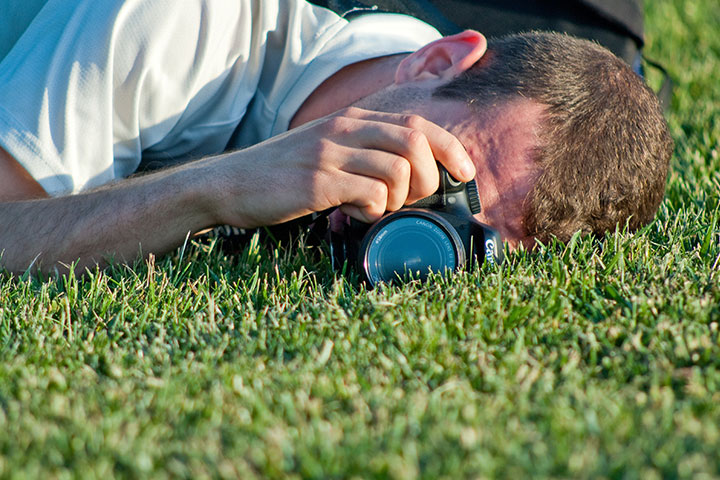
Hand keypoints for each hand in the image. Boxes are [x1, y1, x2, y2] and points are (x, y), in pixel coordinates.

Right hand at [215, 107, 475, 226]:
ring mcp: (330, 154)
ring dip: (400, 199)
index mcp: (350, 120)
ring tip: (377, 208)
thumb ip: (364, 154)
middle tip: (416, 200)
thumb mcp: (326, 150)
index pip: (417, 123)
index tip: (466, 172)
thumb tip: (411, 178)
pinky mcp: (318, 182)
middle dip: (430, 177)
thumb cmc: (283, 174)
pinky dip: (375, 212)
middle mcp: (344, 130)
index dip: (451, 147)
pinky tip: (356, 215)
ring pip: (398, 172)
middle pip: (415, 143)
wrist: (230, 184)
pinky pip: (371, 196)